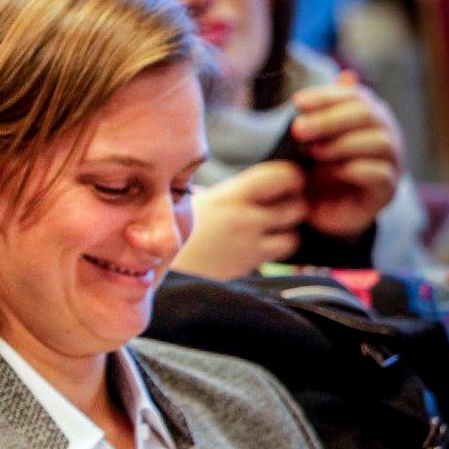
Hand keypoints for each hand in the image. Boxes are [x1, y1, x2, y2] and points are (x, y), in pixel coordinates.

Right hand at [173, 161, 308, 278]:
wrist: (151, 265)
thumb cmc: (164, 227)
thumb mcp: (190, 199)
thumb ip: (223, 193)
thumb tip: (248, 187)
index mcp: (230, 197)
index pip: (284, 176)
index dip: (291, 177)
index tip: (286, 180)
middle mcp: (244, 222)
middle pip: (297, 208)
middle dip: (293, 205)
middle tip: (280, 204)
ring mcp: (247, 250)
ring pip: (291, 239)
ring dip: (284, 233)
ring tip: (267, 229)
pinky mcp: (244, 271)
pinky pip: (270, 260)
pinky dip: (266, 253)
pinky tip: (247, 247)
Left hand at [290, 69, 402, 239]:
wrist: (318, 212)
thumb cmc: (315, 168)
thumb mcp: (312, 138)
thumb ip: (324, 111)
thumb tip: (347, 75)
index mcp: (368, 118)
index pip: (356, 96)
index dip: (327, 96)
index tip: (297, 102)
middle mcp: (386, 136)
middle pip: (368, 114)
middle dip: (330, 119)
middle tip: (297, 129)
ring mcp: (391, 163)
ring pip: (380, 141)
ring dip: (342, 144)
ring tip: (313, 152)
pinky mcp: (386, 191)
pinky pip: (379, 173)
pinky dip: (353, 168)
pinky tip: (331, 171)